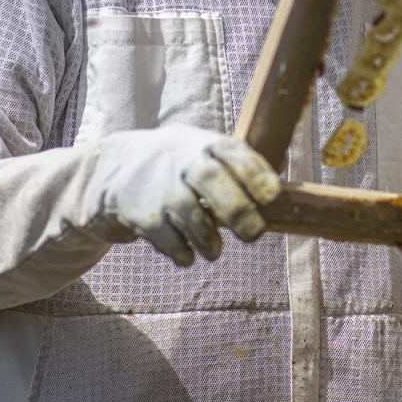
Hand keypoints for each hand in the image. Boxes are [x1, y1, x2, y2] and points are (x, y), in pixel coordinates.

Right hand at [93, 125, 281, 265]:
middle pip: (211, 178)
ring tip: (214, 252)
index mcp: (206, 144)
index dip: (256, 173)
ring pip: (188, 212)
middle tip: (255, 235)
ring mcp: (158, 184)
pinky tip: (188, 257)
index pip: (234, 152)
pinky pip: (164, 235)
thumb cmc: (180, 166)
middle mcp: (182, 159)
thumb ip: (239, 171)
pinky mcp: (139, 210)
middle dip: (237, 208)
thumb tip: (286, 197)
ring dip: (207, 238)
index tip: (274, 196)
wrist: (115, 169)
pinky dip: (180, 250)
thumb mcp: (205, 153)